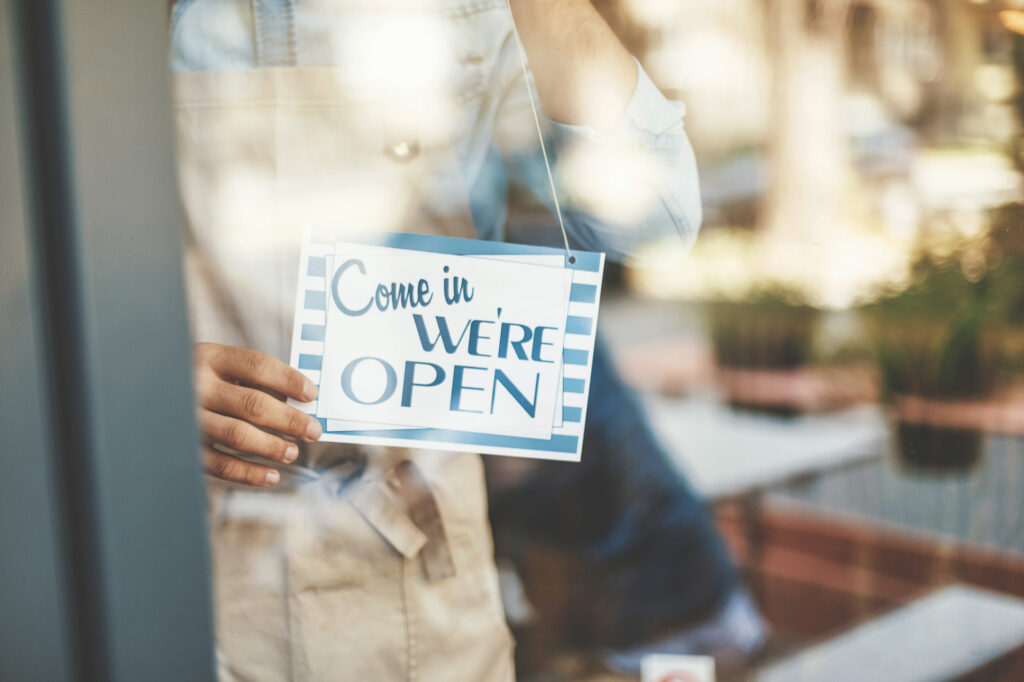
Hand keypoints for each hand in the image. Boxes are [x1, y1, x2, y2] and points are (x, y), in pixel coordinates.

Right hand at [193, 342, 320, 485]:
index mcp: (210, 357)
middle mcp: (197, 385)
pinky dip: (249, 472)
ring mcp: (188, 417)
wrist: (145, 393)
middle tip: (312, 431)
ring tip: (293, 452)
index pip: (257, 365)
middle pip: (253, 404)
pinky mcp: (184, 446)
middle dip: (289, 420)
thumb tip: (299, 402)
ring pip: (238, 435)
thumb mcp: (218, 366)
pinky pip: (220, 463)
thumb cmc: (198, 379)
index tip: (312, 394)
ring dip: (271, 446)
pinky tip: (272, 475)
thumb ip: (251, 379)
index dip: (289, 380)